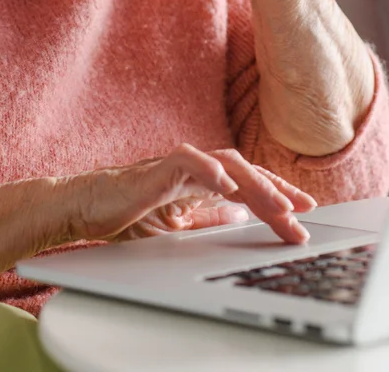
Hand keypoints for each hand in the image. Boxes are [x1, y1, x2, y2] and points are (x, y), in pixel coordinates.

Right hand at [65, 144, 315, 244]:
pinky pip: (188, 161)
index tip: (306, 214)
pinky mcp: (156, 169)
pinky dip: (210, 171)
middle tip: (304, 215)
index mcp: (201, 183)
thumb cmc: (123, 215)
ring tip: (278, 205)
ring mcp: (177, 166)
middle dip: (278, 193)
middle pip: (247, 172)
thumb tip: (240, 219)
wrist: (83, 208)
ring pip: (226, 163)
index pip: (248, 184)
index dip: (278, 195)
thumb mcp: (176, 227)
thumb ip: (207, 219)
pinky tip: (229, 187)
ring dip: (256, 184)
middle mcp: (195, 169)